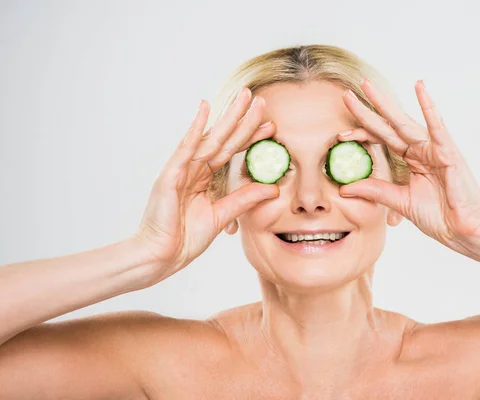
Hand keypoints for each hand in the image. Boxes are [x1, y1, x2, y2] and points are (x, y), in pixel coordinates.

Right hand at [133, 89, 278, 284]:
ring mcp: (181, 170)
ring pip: (210, 138)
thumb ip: (245, 199)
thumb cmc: (185, 238)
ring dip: (227, 117)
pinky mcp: (170, 176)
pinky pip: (185, 149)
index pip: (232, 152)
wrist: (161, 256)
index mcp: (204, 179)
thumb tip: (273, 188)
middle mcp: (193, 169)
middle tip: (261, 99)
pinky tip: (205, 110)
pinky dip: (195, 129)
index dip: (251, 137)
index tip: (272, 125)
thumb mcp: (222, 216)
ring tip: (244, 97)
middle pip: (224, 139)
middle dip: (243, 119)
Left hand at [337, 79, 479, 253]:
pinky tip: (419, 87)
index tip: (340, 134)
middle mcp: (421, 149)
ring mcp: (434, 148)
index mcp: (411, 160)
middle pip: (388, 126)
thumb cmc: (440, 216)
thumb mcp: (399, 201)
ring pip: (404, 122)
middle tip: (346, 94)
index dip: (361, 134)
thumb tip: (344, 188)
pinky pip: (437, 126)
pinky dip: (428, 106)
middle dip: (367, 109)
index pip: (381, 140)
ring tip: (366, 86)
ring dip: (385, 104)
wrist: (464, 230)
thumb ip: (375, 190)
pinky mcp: (448, 151)